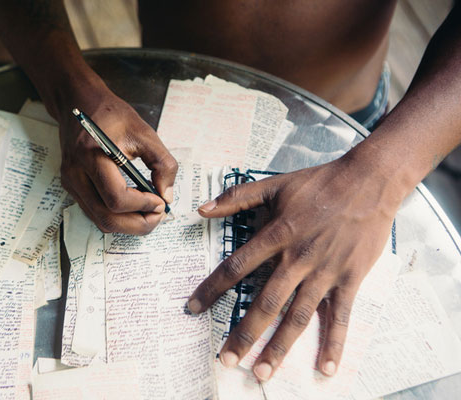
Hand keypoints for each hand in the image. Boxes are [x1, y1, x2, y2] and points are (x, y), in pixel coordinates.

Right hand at [56, 79, 177, 234]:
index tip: (160, 202)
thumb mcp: (144, 132)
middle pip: (106, 217)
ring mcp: (71, 183)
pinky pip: (95, 213)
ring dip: (127, 224)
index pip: (116, 197)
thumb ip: (162, 163)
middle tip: (158, 216)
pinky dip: (116, 217)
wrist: (78, 102)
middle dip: (137, 224)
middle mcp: (76, 173)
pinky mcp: (72, 187)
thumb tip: (166, 196)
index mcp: (92, 155)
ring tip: (148, 213)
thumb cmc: (111, 115)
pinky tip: (133, 207)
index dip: (142, 205)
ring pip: (99, 220)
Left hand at [188, 156, 402, 380]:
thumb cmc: (320, 182)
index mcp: (276, 235)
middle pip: (265, 302)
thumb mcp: (274, 184)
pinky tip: (325, 368)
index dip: (212, 288)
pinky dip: (333, 343)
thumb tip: (202, 209)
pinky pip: (340, 316)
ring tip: (262, 373)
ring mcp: (325, 271)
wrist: (369, 181)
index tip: (193, 309)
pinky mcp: (350, 278)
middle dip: (244, 333)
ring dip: (280, 347)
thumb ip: (237, 197)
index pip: (236, 267)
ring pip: (298, 316)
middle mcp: (297, 258)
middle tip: (226, 358)